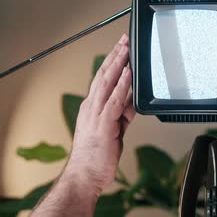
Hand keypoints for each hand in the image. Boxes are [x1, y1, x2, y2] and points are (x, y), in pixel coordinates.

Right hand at [31, 34, 135, 216]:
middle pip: (104, 75)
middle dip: (115, 55)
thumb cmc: (94, 158)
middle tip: (125, 39)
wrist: (83, 176)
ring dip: (118, 64)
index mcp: (92, 108)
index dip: (112, 61)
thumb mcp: (113, 131)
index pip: (103, 79)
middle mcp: (91, 107)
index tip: (121, 48)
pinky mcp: (103, 125)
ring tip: (126, 49)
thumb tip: (132, 102)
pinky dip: (122, 86)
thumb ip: (122, 115)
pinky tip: (128, 74)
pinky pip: (114, 101)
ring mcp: (96, 115)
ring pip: (107, 83)